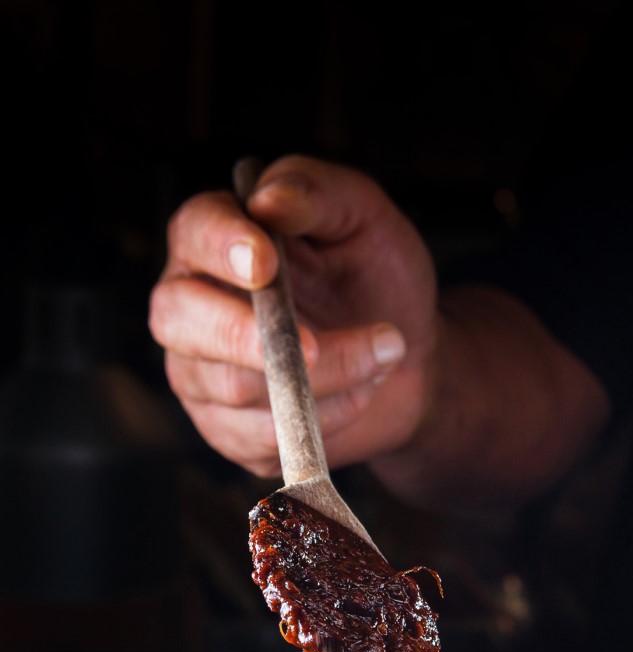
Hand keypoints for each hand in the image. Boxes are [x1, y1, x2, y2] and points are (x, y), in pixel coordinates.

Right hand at [150, 156, 437, 475]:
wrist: (411, 361)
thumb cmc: (376, 280)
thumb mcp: (362, 218)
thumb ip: (316, 192)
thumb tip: (267, 198)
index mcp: (214, 240)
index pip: (194, 233)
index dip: (222, 246)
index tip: (266, 260)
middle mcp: (191, 306)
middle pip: (179, 319)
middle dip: (248, 335)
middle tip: (314, 345)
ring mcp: (202, 375)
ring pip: (232, 386)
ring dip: (319, 376)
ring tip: (382, 354)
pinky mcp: (230, 432)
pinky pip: (261, 436)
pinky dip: (323, 418)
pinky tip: (363, 392)